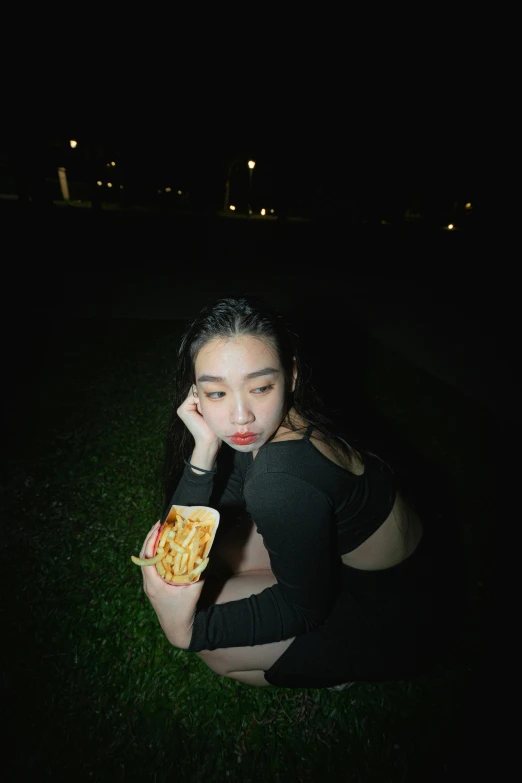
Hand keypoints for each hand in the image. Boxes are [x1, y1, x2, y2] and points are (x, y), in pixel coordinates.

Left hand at [140, 521, 204, 648]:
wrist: (177, 629)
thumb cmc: (184, 610)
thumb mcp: (194, 591)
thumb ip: (199, 573)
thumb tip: (205, 554)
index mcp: (154, 584)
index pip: (147, 558)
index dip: (150, 541)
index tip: (158, 528)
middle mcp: (148, 583)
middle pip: (144, 556)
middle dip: (151, 539)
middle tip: (160, 524)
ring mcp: (149, 584)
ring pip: (146, 560)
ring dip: (152, 545)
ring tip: (161, 531)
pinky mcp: (153, 585)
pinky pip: (151, 566)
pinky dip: (155, 554)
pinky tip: (163, 547)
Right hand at [177, 387, 220, 450]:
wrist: (210, 439)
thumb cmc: (214, 425)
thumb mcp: (211, 408)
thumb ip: (206, 397)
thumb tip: (208, 383)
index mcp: (192, 405)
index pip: (199, 389)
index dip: (207, 394)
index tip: (212, 406)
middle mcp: (185, 405)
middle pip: (196, 389)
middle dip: (205, 395)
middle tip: (208, 410)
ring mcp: (182, 407)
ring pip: (195, 391)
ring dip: (203, 399)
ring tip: (205, 412)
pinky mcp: (182, 410)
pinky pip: (193, 395)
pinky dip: (200, 401)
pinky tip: (202, 412)